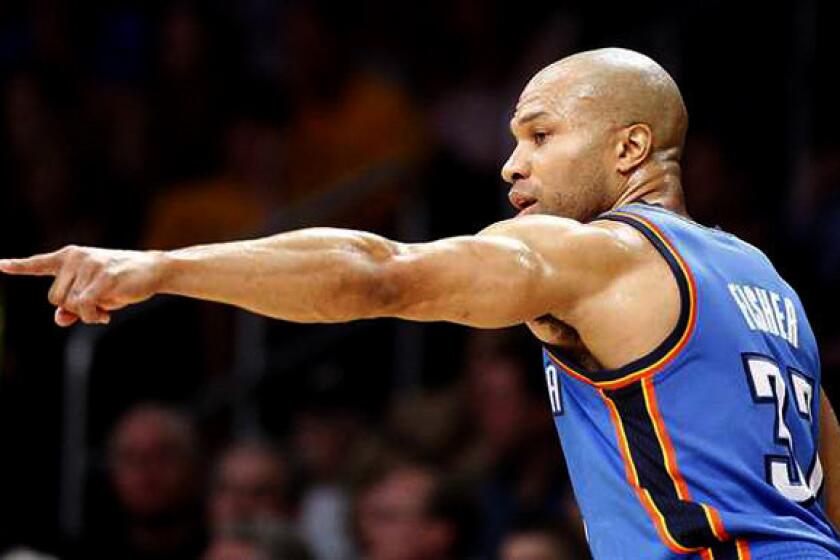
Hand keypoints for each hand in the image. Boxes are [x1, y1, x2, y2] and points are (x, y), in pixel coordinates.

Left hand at [0, 245, 165, 326]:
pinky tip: (106, 314)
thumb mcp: (95, 293)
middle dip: (74, 308)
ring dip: (87, 313)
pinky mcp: (102, 278)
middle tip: (98, 305)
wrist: (154, 270)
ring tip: (106, 305)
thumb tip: (60, 318)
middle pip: (55, 298)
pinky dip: (93, 316)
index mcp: (70, 256)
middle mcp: (76, 258)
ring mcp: (89, 266)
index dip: (18, 266)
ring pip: (69, 304)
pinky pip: (84, 306)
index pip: (39, 264)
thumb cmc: (123, 281)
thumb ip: (73, 306)